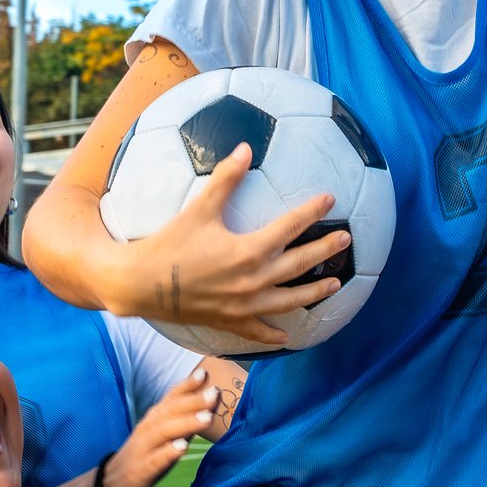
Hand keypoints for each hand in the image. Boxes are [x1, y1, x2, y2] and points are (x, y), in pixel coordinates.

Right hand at [98, 370, 221, 486]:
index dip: (186, 386)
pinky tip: (183, 447)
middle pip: (169, 412)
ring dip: (185, 423)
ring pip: (163, 432)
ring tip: (207, 417)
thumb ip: (182, 424)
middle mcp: (146, 430)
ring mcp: (142, 451)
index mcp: (152, 421)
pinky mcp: (139, 472)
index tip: (204, 373)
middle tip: (214, 393)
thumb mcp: (163, 439)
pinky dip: (168, 453)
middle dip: (192, 401)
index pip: (170, 399)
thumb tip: (208, 409)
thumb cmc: (144, 459)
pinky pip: (154, 461)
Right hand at [128, 145, 346, 346]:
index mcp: (249, 250)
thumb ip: (225, 179)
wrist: (141, 284)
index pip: (291, 227)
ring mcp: (244, 305)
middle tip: (346, 240)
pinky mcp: (231, 321)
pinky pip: (259, 331)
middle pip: (301, 264)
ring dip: (315, 292)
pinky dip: (274, 334)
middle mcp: (254, 280)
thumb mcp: (199, 208)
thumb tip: (245, 148)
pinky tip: (286, 337)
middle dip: (326, 251)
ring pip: (290, 300)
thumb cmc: (170, 243)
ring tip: (335, 285)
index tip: (330, 199)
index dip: (312, 211)